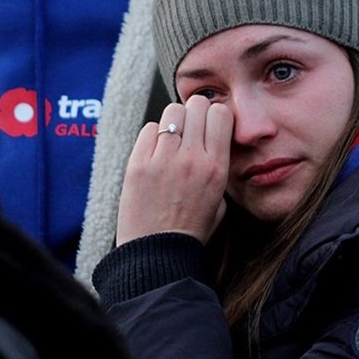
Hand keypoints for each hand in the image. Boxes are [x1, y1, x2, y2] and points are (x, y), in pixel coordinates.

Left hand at [116, 95, 233, 244]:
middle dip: (195, 113)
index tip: (210, 124)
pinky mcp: (138, 163)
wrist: (157, 254)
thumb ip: (218, 168)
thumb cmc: (189, 231)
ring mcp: (163, 159)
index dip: (215, 115)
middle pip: (197, 105)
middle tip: (190, 129)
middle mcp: (192, 158)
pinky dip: (152, 136)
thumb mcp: (220, 201)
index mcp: (216, 168)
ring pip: (172, 111)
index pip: (220, 113)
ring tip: (171, 140)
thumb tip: (212, 142)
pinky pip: (148, 129)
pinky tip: (154, 153)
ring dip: (173, 121)